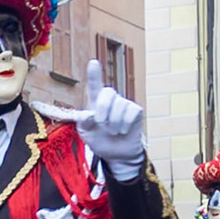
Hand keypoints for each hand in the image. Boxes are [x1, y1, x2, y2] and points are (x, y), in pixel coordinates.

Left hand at [75, 58, 145, 178]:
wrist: (116, 155)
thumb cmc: (100, 141)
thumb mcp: (86, 134)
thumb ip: (84, 123)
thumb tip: (88, 115)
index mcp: (96, 103)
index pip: (95, 86)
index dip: (94, 74)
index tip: (93, 63)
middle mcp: (111, 100)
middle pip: (108, 92)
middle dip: (103, 108)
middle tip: (100, 123)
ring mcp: (124, 104)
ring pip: (119, 106)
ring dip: (113, 124)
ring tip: (113, 132)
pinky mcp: (136, 112)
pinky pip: (131, 113)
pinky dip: (124, 125)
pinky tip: (123, 130)